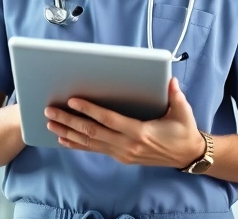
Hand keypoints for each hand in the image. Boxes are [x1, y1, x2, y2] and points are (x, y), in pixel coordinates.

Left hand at [45, 77, 205, 167]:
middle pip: (92, 132)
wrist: (186, 155)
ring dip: (69, 133)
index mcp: (140, 132)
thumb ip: (174, 96)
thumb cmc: (183, 131)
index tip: (73, 101)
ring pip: (89, 143)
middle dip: (69, 121)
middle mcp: (127, 145)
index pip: (109, 120)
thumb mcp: (182, 112)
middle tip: (50, 111)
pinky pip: (95, 150)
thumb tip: (169, 80)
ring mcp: (122, 153)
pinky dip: (77, 145)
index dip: (90, 110)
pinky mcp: (120, 157)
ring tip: (51, 124)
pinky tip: (64, 140)